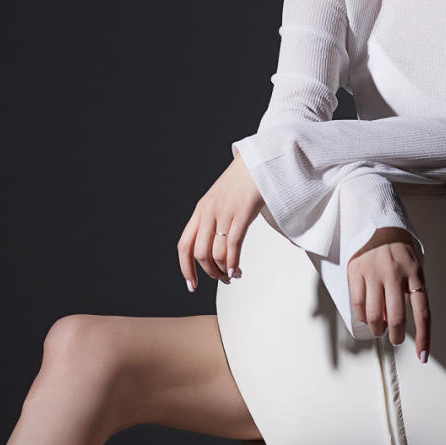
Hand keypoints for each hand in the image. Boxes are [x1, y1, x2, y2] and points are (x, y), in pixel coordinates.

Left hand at [180, 151, 266, 290]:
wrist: (261, 159)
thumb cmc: (245, 181)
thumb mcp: (222, 199)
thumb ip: (215, 219)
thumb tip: (216, 247)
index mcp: (200, 210)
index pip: (184, 245)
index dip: (185, 268)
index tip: (191, 285)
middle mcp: (208, 211)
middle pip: (199, 253)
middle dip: (210, 273)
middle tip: (222, 279)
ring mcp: (224, 211)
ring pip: (216, 252)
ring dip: (223, 270)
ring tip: (233, 274)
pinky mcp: (242, 211)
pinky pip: (233, 244)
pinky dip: (233, 261)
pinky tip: (236, 269)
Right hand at [348, 227, 429, 360]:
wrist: (379, 224)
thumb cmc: (400, 252)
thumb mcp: (413, 268)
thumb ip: (408, 293)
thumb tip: (392, 322)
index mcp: (415, 273)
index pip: (423, 312)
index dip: (424, 337)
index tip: (422, 357)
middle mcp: (395, 273)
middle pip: (396, 317)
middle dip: (396, 336)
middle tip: (395, 339)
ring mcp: (374, 272)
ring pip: (374, 315)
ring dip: (378, 329)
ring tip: (380, 328)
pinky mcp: (356, 270)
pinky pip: (358, 304)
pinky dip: (363, 316)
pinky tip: (366, 316)